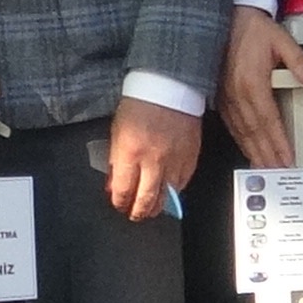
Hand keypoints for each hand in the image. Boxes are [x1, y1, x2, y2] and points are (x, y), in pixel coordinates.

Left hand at [105, 94, 201, 221]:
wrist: (168, 87)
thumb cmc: (140, 104)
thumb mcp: (117, 132)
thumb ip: (114, 160)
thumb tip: (113, 183)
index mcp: (129, 153)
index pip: (123, 190)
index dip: (119, 202)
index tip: (119, 204)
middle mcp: (152, 161)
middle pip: (145, 200)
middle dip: (138, 212)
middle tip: (134, 214)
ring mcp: (173, 161)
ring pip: (167, 197)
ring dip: (157, 207)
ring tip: (150, 209)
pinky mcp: (190, 159)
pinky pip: (182, 185)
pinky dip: (174, 192)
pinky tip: (167, 193)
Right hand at [220, 5, 302, 171]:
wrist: (226, 19)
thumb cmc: (253, 29)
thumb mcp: (280, 39)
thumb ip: (298, 60)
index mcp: (252, 82)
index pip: (269, 119)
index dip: (278, 141)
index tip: (287, 158)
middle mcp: (237, 94)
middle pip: (254, 131)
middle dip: (267, 154)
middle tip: (278, 172)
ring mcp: (226, 97)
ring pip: (241, 131)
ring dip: (253, 151)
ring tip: (265, 167)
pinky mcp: (220, 96)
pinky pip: (231, 124)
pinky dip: (240, 139)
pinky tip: (247, 148)